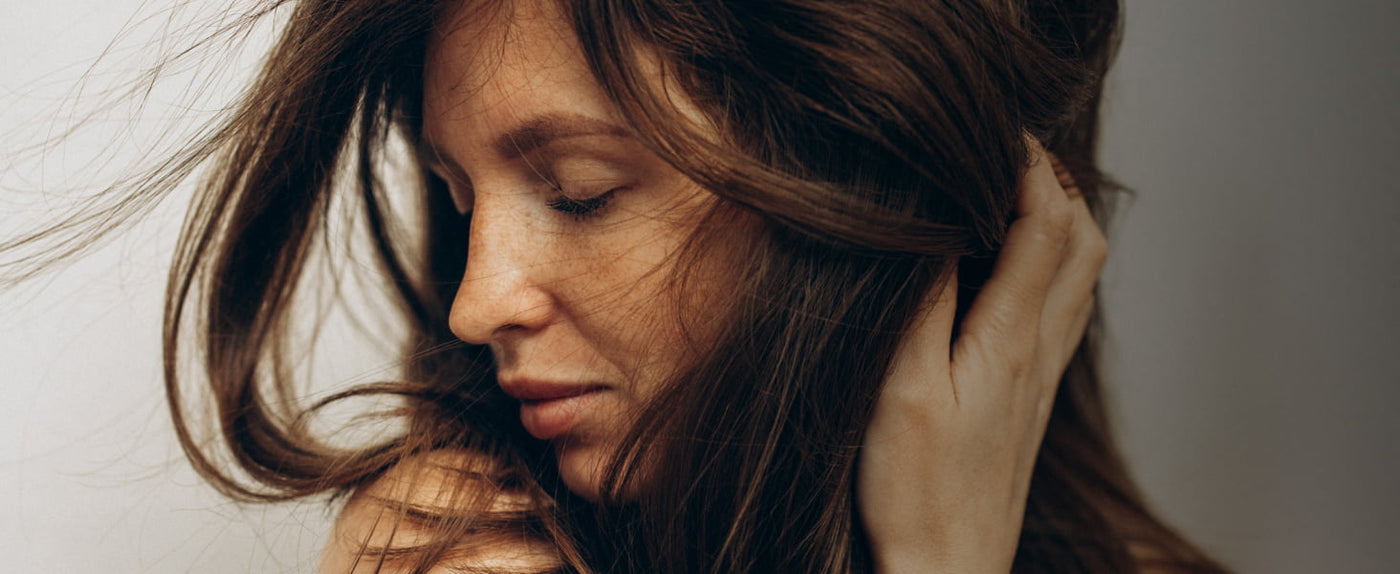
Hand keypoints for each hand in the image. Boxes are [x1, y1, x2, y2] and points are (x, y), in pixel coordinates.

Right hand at [856, 142, 1105, 572]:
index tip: (995, 131)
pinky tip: (1014, 266)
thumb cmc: (915, 490)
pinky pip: (1064, 309)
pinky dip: (1053, 263)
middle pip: (1082, 241)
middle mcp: (1039, 351)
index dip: (1028, 167)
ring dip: (1062, 219)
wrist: (947, 569)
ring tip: (1015, 190)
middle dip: (1055, 181)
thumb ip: (922, 305)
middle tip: (1007, 149)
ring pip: (1082, 274)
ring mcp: (1041, 376)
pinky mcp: (1031, 398)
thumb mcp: (901, 390)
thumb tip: (934, 229)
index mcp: (1009, 340)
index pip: (1044, 224)